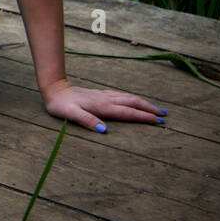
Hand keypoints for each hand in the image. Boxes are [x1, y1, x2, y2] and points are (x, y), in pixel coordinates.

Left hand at [40, 78, 165, 132]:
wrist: (54, 90)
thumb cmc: (61, 105)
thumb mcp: (70, 114)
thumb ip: (87, 120)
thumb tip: (104, 130)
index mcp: (102, 107)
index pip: (128, 113)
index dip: (143, 117)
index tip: (158, 122)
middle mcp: (106, 100)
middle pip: (133, 103)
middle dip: (149, 109)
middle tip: (165, 115)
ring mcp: (104, 95)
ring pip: (129, 98)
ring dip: (143, 103)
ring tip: (156, 108)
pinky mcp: (100, 94)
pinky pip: (122, 95)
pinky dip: (133, 98)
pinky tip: (135, 100)